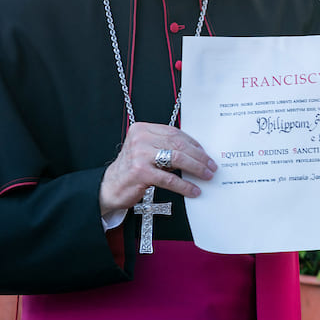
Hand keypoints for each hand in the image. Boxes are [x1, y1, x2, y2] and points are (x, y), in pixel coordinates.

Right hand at [99, 121, 217, 216]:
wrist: (108, 187)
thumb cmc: (131, 169)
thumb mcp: (145, 150)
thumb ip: (164, 146)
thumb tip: (197, 152)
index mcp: (143, 129)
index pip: (175, 133)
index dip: (194, 143)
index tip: (205, 153)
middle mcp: (140, 139)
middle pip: (178, 144)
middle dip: (199, 156)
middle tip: (211, 165)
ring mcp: (139, 155)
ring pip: (177, 159)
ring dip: (196, 168)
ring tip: (206, 175)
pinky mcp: (140, 172)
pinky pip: (169, 179)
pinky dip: (184, 185)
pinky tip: (193, 190)